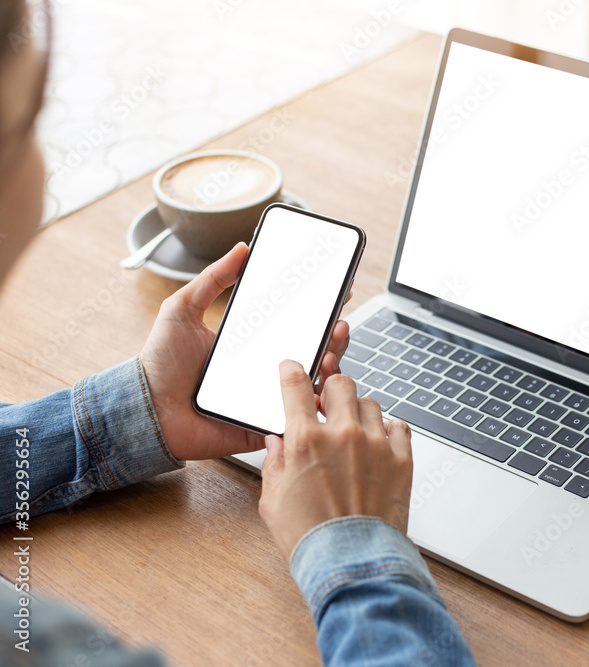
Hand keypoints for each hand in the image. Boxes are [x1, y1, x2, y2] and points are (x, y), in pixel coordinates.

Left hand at [139, 243, 351, 460]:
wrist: (145, 409)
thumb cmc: (160, 364)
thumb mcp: (183, 309)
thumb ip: (212, 278)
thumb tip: (241, 247)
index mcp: (252, 343)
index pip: (295, 324)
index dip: (320, 310)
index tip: (339, 292)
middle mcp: (265, 368)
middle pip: (313, 351)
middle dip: (335, 335)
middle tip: (340, 321)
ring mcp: (268, 397)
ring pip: (314, 382)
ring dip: (331, 364)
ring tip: (330, 349)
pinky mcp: (265, 424)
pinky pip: (299, 415)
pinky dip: (316, 403)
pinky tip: (321, 385)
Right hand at [258, 360, 412, 561]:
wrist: (352, 562)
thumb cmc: (311, 537)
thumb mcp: (273, 500)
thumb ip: (275, 464)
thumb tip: (277, 443)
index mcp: (306, 440)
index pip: (296, 385)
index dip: (292, 371)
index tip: (293, 368)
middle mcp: (343, 434)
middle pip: (341, 383)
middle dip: (332, 392)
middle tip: (329, 407)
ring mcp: (376, 445)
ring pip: (371, 403)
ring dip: (360, 413)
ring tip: (354, 435)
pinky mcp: (402, 459)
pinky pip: (399, 426)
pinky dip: (389, 431)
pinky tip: (379, 445)